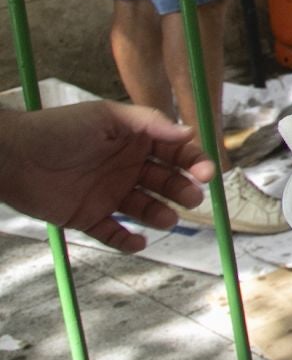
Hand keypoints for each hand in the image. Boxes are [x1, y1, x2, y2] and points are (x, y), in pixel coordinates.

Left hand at [0, 103, 214, 253]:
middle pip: (167, 182)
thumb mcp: (107, 117)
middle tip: (191, 198)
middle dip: (183, 190)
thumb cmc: (58, 130)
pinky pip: (114, 233)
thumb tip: (189, 132)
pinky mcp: (90, 217)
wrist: (12, 157)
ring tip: (166, 219)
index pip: (176, 152)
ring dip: (161, 215)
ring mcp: (110, 193)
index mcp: (135, 141)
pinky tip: (138, 242)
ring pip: (146, 209)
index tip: (205, 173)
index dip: (194, 162)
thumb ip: (150, 123)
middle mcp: (127, 167)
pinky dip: (128, 241)